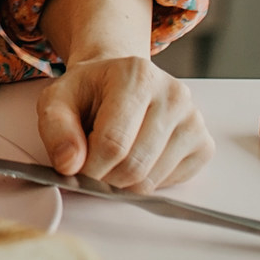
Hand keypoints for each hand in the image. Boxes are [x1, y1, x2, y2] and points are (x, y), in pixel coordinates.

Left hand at [36, 55, 212, 191]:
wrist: (117, 80)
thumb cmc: (89, 91)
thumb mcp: (57, 99)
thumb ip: (55, 129)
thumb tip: (69, 164)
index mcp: (136, 75)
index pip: (113, 144)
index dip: (88, 168)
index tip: (74, 170)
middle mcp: (173, 94)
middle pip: (135, 166)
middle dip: (104, 178)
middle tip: (90, 167)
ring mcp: (193, 120)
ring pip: (151, 180)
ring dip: (123, 183)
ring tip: (111, 157)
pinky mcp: (203, 144)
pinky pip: (170, 183)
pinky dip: (146, 182)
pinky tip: (135, 158)